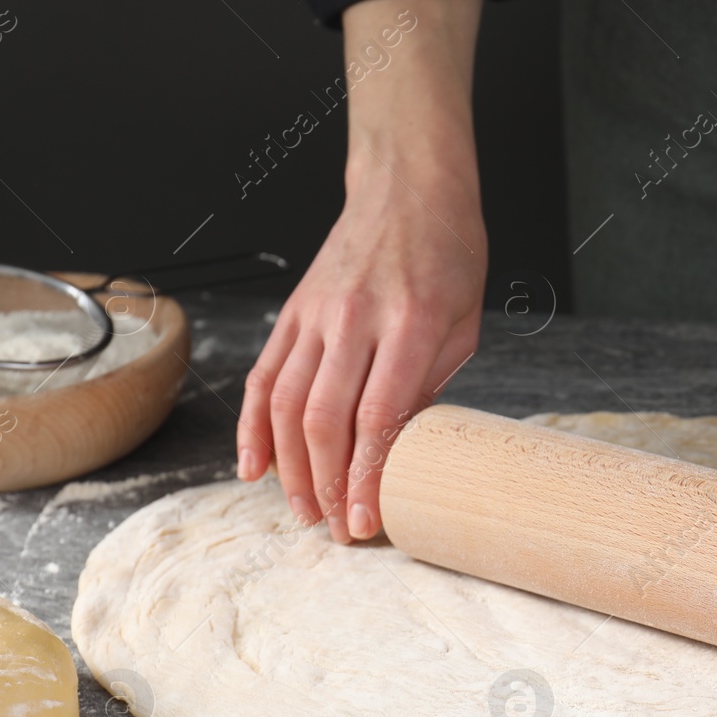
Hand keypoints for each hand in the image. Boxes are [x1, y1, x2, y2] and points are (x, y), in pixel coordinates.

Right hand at [236, 0, 485, 542]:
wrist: (408, 187)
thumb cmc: (448, 255)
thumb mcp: (463, 323)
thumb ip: (431, 384)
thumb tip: (403, 448)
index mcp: (407, 323)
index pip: (377, 416)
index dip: (367, 475)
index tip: (367, 520)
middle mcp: (353, 320)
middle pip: (323, 419)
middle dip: (326, 485)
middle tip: (337, 529)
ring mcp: (314, 315)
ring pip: (284, 404)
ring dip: (289, 468)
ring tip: (303, 511)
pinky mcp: (292, 314)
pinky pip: (263, 376)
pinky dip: (252, 426)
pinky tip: (255, 466)